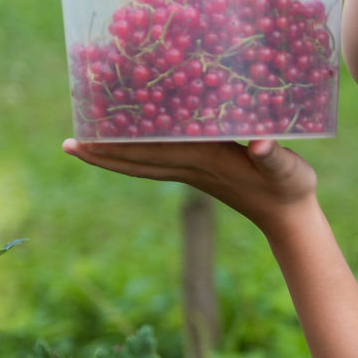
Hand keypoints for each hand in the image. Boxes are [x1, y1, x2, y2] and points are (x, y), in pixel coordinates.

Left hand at [61, 138, 318, 232]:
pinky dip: (136, 153)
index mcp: (205, 161)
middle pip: (137, 162)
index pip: (152, 153)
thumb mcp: (288, 169)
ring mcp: (194, 173)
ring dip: (113, 157)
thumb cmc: (290, 188)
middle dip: (103, 155)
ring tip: (83, 145)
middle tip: (67, 144)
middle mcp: (192, 168)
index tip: (86, 140)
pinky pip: (159, 161)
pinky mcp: (202, 172)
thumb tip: (259, 143)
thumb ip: (274, 155)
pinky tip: (129, 142)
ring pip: (143, 164)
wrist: (289, 216)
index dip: (119, 146)